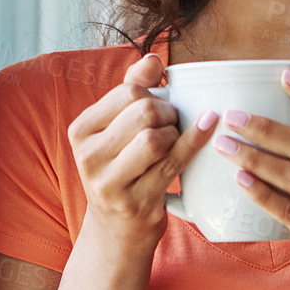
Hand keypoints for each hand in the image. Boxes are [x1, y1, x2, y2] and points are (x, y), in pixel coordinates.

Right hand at [67, 53, 217, 259]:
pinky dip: (194, 142)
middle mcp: (87, 157)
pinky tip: (209, 127)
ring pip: (155, 138)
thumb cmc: (123, 170)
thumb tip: (153, 57)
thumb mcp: (117, 130)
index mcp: (80, 130)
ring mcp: (108, 183)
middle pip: (143, 112)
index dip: (153, 93)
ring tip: (174, 141)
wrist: (117, 232)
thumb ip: (133, 90)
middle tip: (173, 124)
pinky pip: (172, 163)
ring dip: (176, 133)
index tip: (160, 107)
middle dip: (168, 112)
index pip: (126, 91)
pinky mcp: (135, 203)